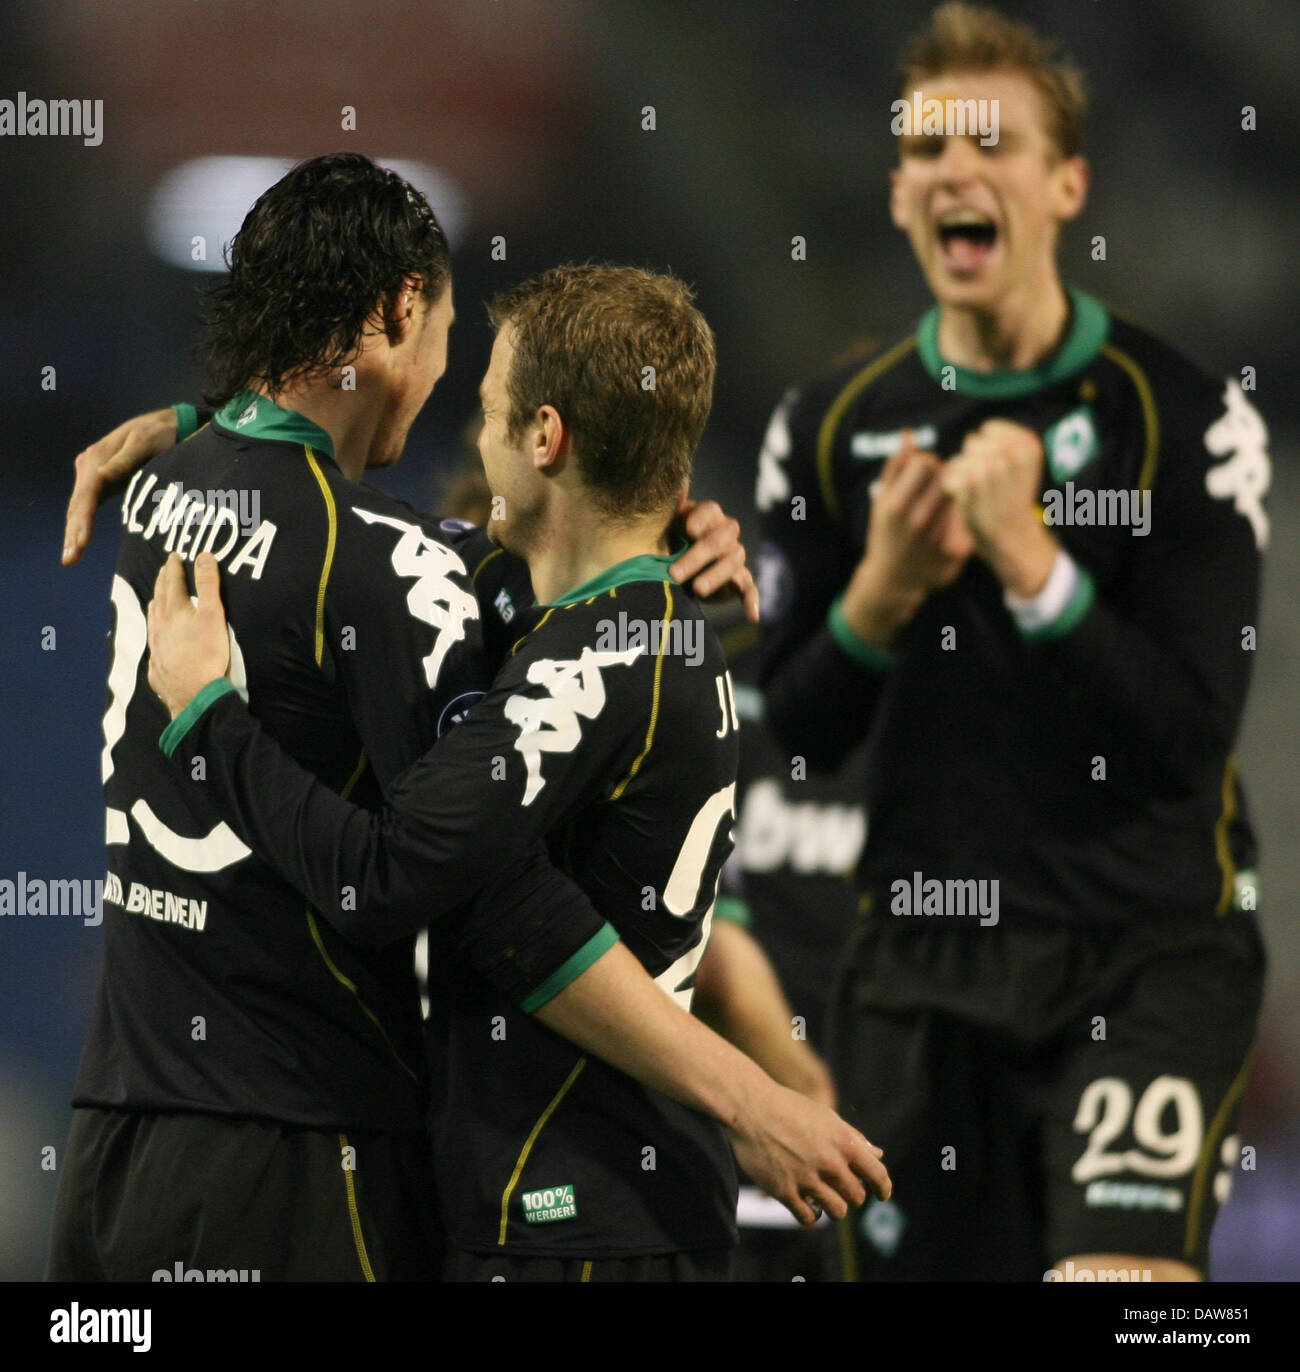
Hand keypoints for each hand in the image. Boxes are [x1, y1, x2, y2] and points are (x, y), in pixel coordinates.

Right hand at [63, 408, 178, 564]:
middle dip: (73, 532)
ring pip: (79, 506)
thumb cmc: (160, 432)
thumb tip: (101, 476)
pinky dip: (82, 523)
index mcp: (97, 457)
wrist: (169, 424)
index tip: (81, 542)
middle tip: (70, 559)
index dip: (83, 520)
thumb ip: (125, 461)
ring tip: (70, 557)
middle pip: (78, 503)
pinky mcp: (102, 480)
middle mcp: (90, 464)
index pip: (87, 494)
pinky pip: (88, 504)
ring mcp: (93, 472)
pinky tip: (78, 541)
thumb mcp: (145, 443)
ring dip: (74, 532)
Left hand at [146, 553, 231, 718]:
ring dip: (155, 605)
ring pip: (152, 621)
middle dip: (162, 582)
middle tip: (164, 571)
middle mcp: (159, 627)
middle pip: (159, 599)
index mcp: (173, 612)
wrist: (193, 694)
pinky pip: (153, 644)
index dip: (174, 567)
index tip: (174, 555)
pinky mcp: (158, 667)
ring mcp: (156, 648)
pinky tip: (156, 638)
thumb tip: (203, 556)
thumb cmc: (207, 654)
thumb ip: (207, 585)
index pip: (172, 583)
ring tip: (155, 599)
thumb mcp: (212, 615)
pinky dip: (154, 632)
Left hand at [668, 492, 759, 623]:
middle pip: (720, 540)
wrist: (675, 569)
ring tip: (696, 590)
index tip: (687, 531)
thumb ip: (672, 505)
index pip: (711, 511)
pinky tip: (753, 616)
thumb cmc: (670, 540)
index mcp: (707, 517)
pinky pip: (750, 589)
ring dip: (715, 576)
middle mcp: (725, 534)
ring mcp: (734, 558)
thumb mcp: (665, 523)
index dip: (700, 520)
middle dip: (697, 556)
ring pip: (733, 562)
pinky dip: (752, 601)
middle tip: (673, 573)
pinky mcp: (738, 582)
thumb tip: (680, 480)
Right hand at [727, 1080, 889, 1225]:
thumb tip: (878, 1155)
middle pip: (856, 1197)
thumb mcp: (827, 1117)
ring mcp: (806, 1178)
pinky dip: (811, 1214)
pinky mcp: (784, 1191)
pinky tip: (806, 1203)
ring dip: (833, 1207)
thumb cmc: (791, 1109)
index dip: (883, 1188)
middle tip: (839, 1188)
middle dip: (851, 1195)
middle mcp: (829, 1162)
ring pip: (837, 1212)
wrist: (751, 1107)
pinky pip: (809, 1218)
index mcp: (844, 1141)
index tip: (881, 1194)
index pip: (878, 1175)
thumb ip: (854, 1139)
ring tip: (824, 1197)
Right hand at [840, 432, 973, 646]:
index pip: (926, 462)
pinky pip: (969, 517)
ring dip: (955, 494)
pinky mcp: (958, 551)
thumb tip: (909, 433)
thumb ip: (895, 466)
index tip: (922, 475)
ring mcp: (940, 537)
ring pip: (962, 495)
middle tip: (935, 487)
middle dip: (943, 476)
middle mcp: (919, 521)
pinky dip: (963, 516)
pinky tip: (950, 526)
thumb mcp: (881, 501)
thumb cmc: (886, 534)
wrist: (893, 581)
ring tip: (942, 507)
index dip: (925, 464)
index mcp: (896, 505)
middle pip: (947, 476)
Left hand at [939, 419, 1057, 595]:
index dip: (988, 450)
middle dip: (973, 462)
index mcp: (1028, 444)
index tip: (1002, 470)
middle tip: (990, 486)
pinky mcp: (971, 483)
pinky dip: (954, 490)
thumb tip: (946, 436)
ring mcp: (991, 467)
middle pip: (972, 442)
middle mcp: (1012, 451)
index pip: (990, 429)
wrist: (1014, 540)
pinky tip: (971, 503)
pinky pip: (948, 478)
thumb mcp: (1021, 464)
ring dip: (963, 478)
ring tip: (982, 495)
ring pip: (959, 461)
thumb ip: (1001, 440)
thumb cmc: (1011, 499)